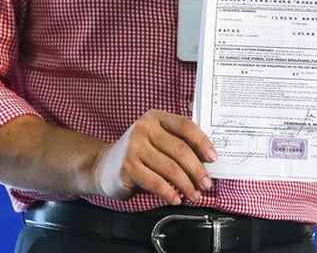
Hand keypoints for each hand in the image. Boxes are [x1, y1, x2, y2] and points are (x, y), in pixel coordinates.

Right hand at [91, 110, 216, 204]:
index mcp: (155, 118)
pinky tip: (176, 198)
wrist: (103, 165)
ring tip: (195, 194)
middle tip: (206, 183)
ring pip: (170, 168)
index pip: (184, 125)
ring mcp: (134, 148)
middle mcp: (144, 129)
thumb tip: (206, 162)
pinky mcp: (128, 167)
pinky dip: (170, 193)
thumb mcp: (155, 141)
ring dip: (187, 185)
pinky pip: (156, 182)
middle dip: (197, 170)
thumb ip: (176, 144)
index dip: (202, 141)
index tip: (213, 157)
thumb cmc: (137, 154)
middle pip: (180, 150)